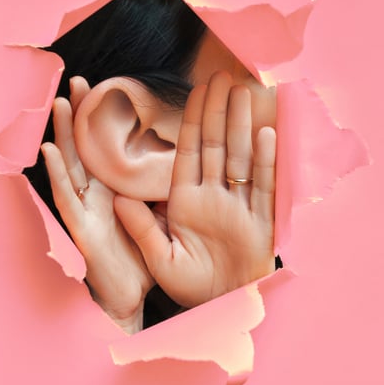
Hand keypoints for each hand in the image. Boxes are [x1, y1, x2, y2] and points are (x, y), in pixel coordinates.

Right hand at [41, 76, 153, 332]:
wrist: (131, 301)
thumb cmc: (141, 263)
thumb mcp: (157, 220)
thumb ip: (159, 194)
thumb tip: (178, 161)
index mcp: (118, 192)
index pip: (111, 149)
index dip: (108, 120)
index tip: (109, 88)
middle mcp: (98, 197)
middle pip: (88, 149)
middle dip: (83, 116)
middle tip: (80, 81)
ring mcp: (86, 211)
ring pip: (73, 166)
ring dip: (64, 135)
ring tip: (61, 104)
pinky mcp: (80, 231)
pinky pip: (66, 198)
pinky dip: (57, 175)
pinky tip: (49, 151)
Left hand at [114, 72, 275, 307]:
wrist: (222, 309)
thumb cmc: (191, 289)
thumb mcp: (160, 259)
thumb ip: (141, 228)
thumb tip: (117, 198)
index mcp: (186, 202)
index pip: (187, 152)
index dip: (191, 121)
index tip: (195, 91)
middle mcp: (213, 198)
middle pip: (216, 146)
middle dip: (219, 111)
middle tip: (222, 76)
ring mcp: (239, 206)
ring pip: (240, 157)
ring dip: (242, 125)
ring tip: (245, 92)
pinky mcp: (261, 221)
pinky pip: (264, 185)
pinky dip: (266, 160)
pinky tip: (265, 133)